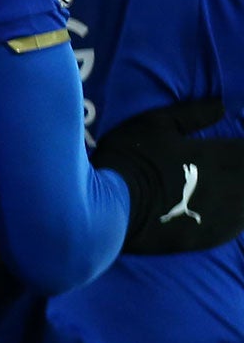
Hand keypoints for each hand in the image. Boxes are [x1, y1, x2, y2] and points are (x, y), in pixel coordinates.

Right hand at [94, 100, 243, 254]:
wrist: (110, 208)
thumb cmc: (132, 159)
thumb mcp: (155, 124)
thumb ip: (193, 115)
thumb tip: (223, 106)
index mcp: (222, 155)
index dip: (243, 148)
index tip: (235, 147)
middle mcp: (231, 186)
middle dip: (241, 168)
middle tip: (228, 166)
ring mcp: (223, 215)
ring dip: (240, 193)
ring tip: (225, 190)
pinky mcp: (211, 236)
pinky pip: (236, 226)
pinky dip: (233, 216)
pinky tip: (222, 211)